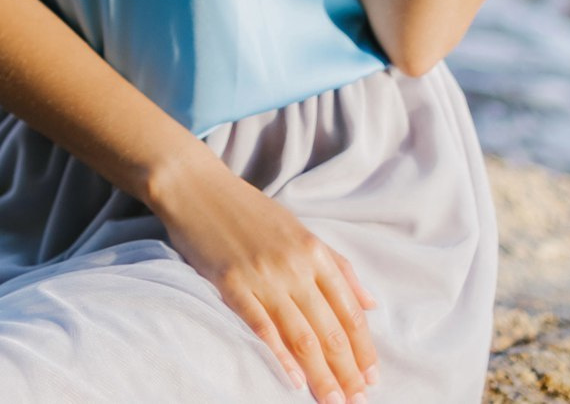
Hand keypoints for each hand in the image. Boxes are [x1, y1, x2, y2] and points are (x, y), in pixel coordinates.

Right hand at [150, 155, 376, 403]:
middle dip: (346, 370)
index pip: (349, 311)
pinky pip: (261, 326)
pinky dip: (279, 356)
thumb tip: (371, 304)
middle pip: (329, 329)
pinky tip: (294, 380)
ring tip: (332, 401)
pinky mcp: (231, 284)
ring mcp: (263, 276)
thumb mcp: (301, 231)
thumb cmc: (251, 211)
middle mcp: (294, 266)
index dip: (363, 348)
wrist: (197, 187)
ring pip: (300, 335)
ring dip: (320, 374)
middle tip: (356, 400)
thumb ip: (338, 268)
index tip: (372, 378)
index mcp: (315, 252)